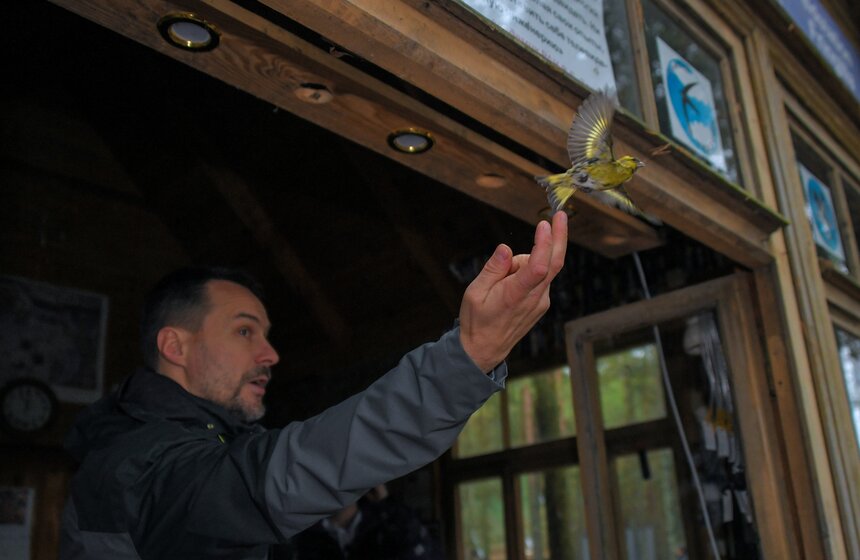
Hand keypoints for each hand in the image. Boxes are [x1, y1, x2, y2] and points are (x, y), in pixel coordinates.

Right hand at [459, 211, 567, 372]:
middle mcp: (535, 298)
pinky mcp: (542, 302)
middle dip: (559, 237)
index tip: (544, 224)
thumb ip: (493, 269)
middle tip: (561, 216)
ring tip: (500, 279)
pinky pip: (540, 277)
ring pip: (544, 269)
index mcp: (516, 295)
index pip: (538, 266)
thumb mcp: (475, 292)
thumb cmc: (477, 320)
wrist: (485, 349)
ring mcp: (541, 301)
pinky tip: (509, 284)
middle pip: (554, 263)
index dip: (544, 243)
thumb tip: (506, 248)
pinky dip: (529, 271)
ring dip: (528, 260)